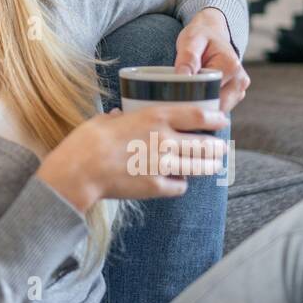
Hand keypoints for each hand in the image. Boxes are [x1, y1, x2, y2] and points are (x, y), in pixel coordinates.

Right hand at [36, 105, 228, 211]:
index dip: (215, 118)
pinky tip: (178, 181)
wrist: (79, 172)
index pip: (198, 115)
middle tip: (221, 147)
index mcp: (154, 117)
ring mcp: (163, 165)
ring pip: (199, 167)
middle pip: (205, 144)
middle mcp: (165, 140)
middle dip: (217, 146)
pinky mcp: (156, 187)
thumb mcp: (105, 120)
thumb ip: (120, 118)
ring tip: (213, 165)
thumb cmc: (87, 141)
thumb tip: (119, 116)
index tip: (222, 120)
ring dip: (208, 165)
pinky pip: (180, 186)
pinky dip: (181, 184)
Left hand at [174, 8, 250, 111]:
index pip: (211, 93)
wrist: (212, 33)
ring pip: (218, 109)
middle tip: (179, 96)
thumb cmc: (200, 36)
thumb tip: (182, 79)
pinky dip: (207, 104)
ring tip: (187, 93)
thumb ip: (187, 59)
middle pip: (217, 106)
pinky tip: (196, 95)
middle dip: (197, 104)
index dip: (193, 97)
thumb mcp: (190, 41)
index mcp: (231, 66)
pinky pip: (219, 107)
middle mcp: (240, 80)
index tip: (177, 95)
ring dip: (202, 105)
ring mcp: (240, 89)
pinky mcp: (235, 95)